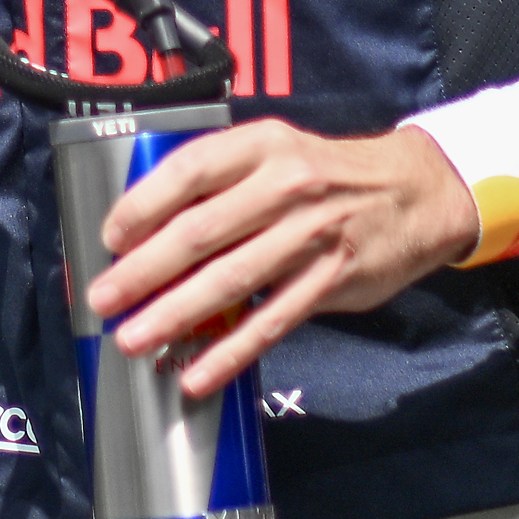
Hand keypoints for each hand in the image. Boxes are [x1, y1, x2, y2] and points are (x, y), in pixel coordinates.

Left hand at [85, 122, 480, 398]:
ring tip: (134, 339)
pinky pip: (271, 322)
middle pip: (201, 232)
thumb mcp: (277, 151)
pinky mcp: (331, 281)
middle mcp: (285, 186)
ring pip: (231, 281)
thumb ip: (223, 179)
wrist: (415, 193)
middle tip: (103, 299)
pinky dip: (230, 351)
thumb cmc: (326, 174)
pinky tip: (197, 373)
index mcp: (262, 146)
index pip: (190, 170)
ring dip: (176, 315)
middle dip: (144, 270)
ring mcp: (310, 237)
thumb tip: (147, 227)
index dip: (143, 204)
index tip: (109, 238)